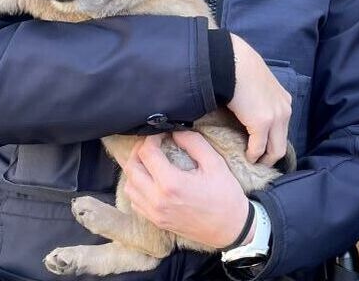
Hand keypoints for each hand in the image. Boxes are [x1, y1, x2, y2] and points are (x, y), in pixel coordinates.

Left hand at [123, 132, 251, 248]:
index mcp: (171, 183)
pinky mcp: (155, 221)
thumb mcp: (215, 163)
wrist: (229, 228)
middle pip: (131, 168)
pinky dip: (137, 187)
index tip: (162, 133)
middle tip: (153, 143)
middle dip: (139, 150)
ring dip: (135, 169)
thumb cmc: (225, 195)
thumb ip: (194, 143)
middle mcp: (157, 199)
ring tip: (150, 160)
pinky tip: (151, 179)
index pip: (147, 153)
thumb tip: (176, 131)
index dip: (152, 138)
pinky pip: (135, 201)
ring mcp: (154, 213)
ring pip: (129, 185)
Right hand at [228, 33, 292, 164]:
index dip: (272, 141)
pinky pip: (259, 148)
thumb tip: (246, 108)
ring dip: (263, 159)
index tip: (262, 149)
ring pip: (275, 149)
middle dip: (271, 156)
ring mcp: (276, 117)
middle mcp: (285, 110)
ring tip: (252, 164)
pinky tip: (246, 158)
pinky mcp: (262, 123)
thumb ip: (257, 98)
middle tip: (258, 164)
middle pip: (282, 143)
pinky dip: (253, 155)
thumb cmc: (239, 68)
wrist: (233, 62)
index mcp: (283, 100)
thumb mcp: (256, 84)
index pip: (282, 128)